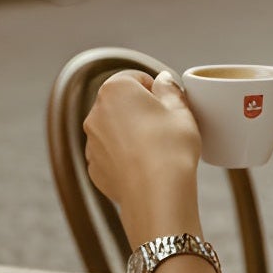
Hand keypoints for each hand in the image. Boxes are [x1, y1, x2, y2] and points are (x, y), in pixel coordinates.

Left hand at [84, 70, 202, 241]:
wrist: (156, 194)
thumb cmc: (170, 147)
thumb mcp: (181, 111)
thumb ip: (170, 89)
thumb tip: (163, 80)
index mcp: (115, 90)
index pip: (135, 78)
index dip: (155, 89)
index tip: (169, 106)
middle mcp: (95, 113)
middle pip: (121, 103)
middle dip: (140, 111)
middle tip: (165, 128)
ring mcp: (91, 142)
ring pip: (114, 130)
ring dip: (131, 134)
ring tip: (156, 151)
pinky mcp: (94, 168)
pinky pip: (111, 155)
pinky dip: (125, 157)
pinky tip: (145, 167)